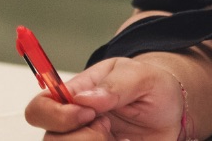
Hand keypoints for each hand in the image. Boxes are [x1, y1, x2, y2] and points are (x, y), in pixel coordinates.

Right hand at [25, 56, 185, 140]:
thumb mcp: (142, 76)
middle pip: (50, 140)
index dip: (56, 116)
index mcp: (75, 96)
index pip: (38, 109)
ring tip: (115, 135)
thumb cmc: (153, 87)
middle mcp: (73, 124)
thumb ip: (116, 84)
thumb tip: (84, 99)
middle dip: (82, 136)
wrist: (174, 111)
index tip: (88, 114)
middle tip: (107, 124)